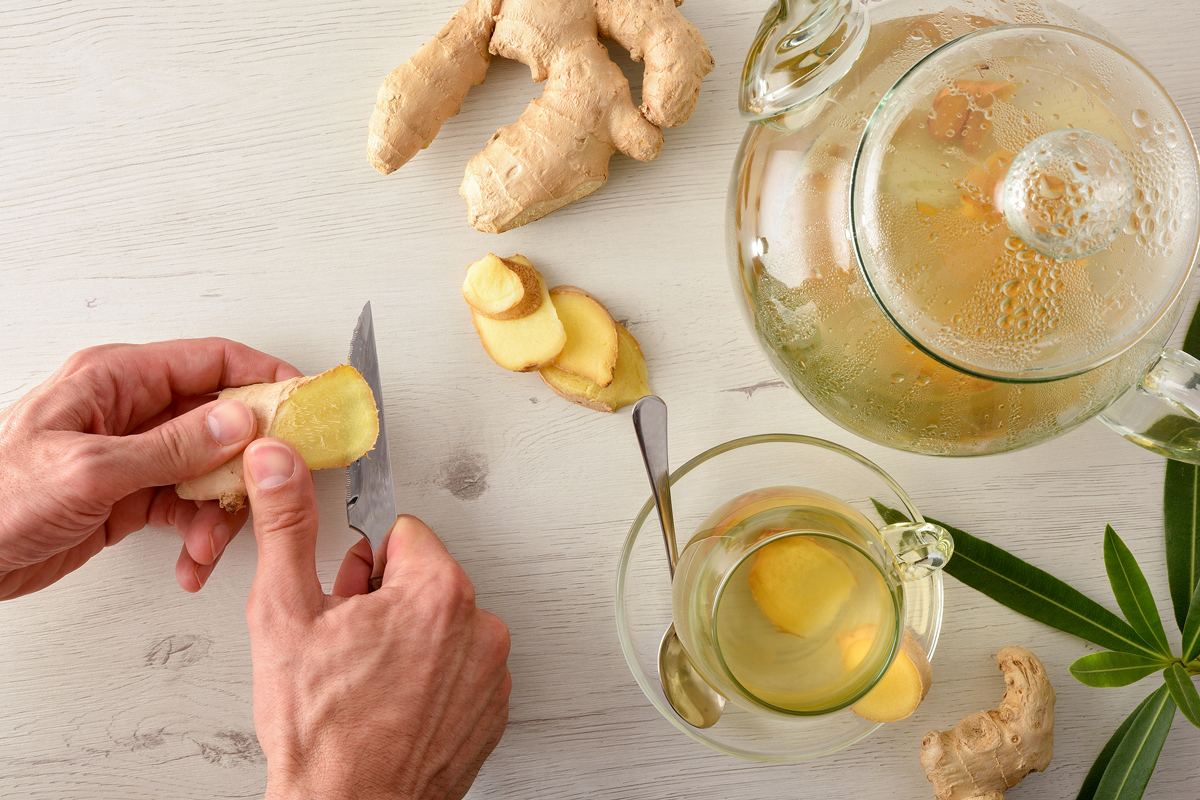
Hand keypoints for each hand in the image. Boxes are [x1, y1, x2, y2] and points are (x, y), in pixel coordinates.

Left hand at [0, 339, 299, 598]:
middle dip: (247, 461)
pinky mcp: (130, 496)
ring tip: (209, 544)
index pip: (210, 361)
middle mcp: (130, 411)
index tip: (302, 405)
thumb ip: (170, 447)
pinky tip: (192, 560)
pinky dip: (198, 535)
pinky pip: (187, 508)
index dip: (264, 377)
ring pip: (209, 470)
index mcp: (115, 380)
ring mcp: (133, 455)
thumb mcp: (90, 470)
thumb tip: (236, 421)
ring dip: (221, 511)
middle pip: (220, 420)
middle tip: (271, 488)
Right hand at [243, 438, 511, 799]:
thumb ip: (287, 526)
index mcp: (438, 591)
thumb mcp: (285, 613)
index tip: (344, 597)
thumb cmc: (320, 731)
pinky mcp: (492, 708)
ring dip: (406, 638)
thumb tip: (279, 464)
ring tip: (366, 679)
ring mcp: (491, 672)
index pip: (402, 532)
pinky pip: (460, 666)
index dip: (361, 563)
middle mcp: (479, 627)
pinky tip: (391, 703)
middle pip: (424, 577)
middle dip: (383, 600)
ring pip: (441, 623)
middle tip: (346, 644)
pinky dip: (429, 676)